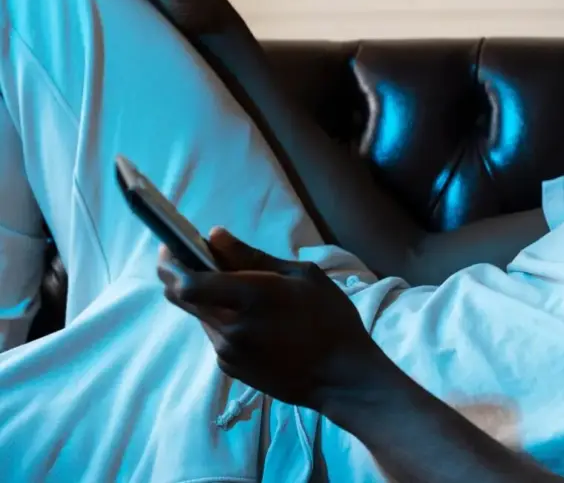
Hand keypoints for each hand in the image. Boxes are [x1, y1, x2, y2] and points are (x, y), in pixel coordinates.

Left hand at [159, 228, 393, 410]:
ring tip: (238, 293)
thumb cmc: (330, 319)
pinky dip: (223, 321)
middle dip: (179, 276)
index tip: (170, 247)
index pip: (188, 283)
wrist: (341, 377)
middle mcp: (230, 328)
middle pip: (182, 299)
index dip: (171, 264)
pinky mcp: (230, 369)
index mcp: (250, 297)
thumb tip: (215, 236)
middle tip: (191, 260)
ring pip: (200, 317)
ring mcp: (227, 352)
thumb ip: (253, 257)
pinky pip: (215, 336)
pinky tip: (254, 321)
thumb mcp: (303, 276)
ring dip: (207, 300)